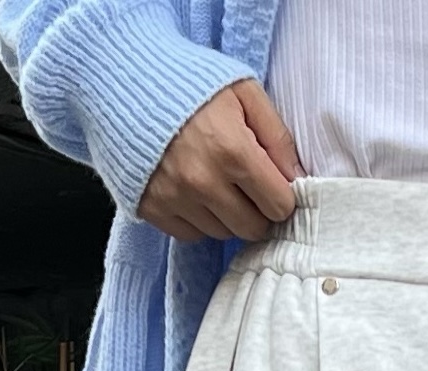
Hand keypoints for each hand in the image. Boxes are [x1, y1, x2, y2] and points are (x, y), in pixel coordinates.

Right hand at [139, 80, 301, 242]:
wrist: (128, 79)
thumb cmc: (193, 84)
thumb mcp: (244, 92)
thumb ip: (277, 135)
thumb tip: (298, 177)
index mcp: (233, 152)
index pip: (279, 206)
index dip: (281, 196)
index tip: (272, 182)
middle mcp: (204, 182)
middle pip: (253, 228)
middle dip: (258, 210)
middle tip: (247, 185)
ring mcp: (176, 199)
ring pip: (223, 234)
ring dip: (228, 215)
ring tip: (217, 181)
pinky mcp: (153, 208)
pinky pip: (192, 235)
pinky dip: (199, 219)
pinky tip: (194, 191)